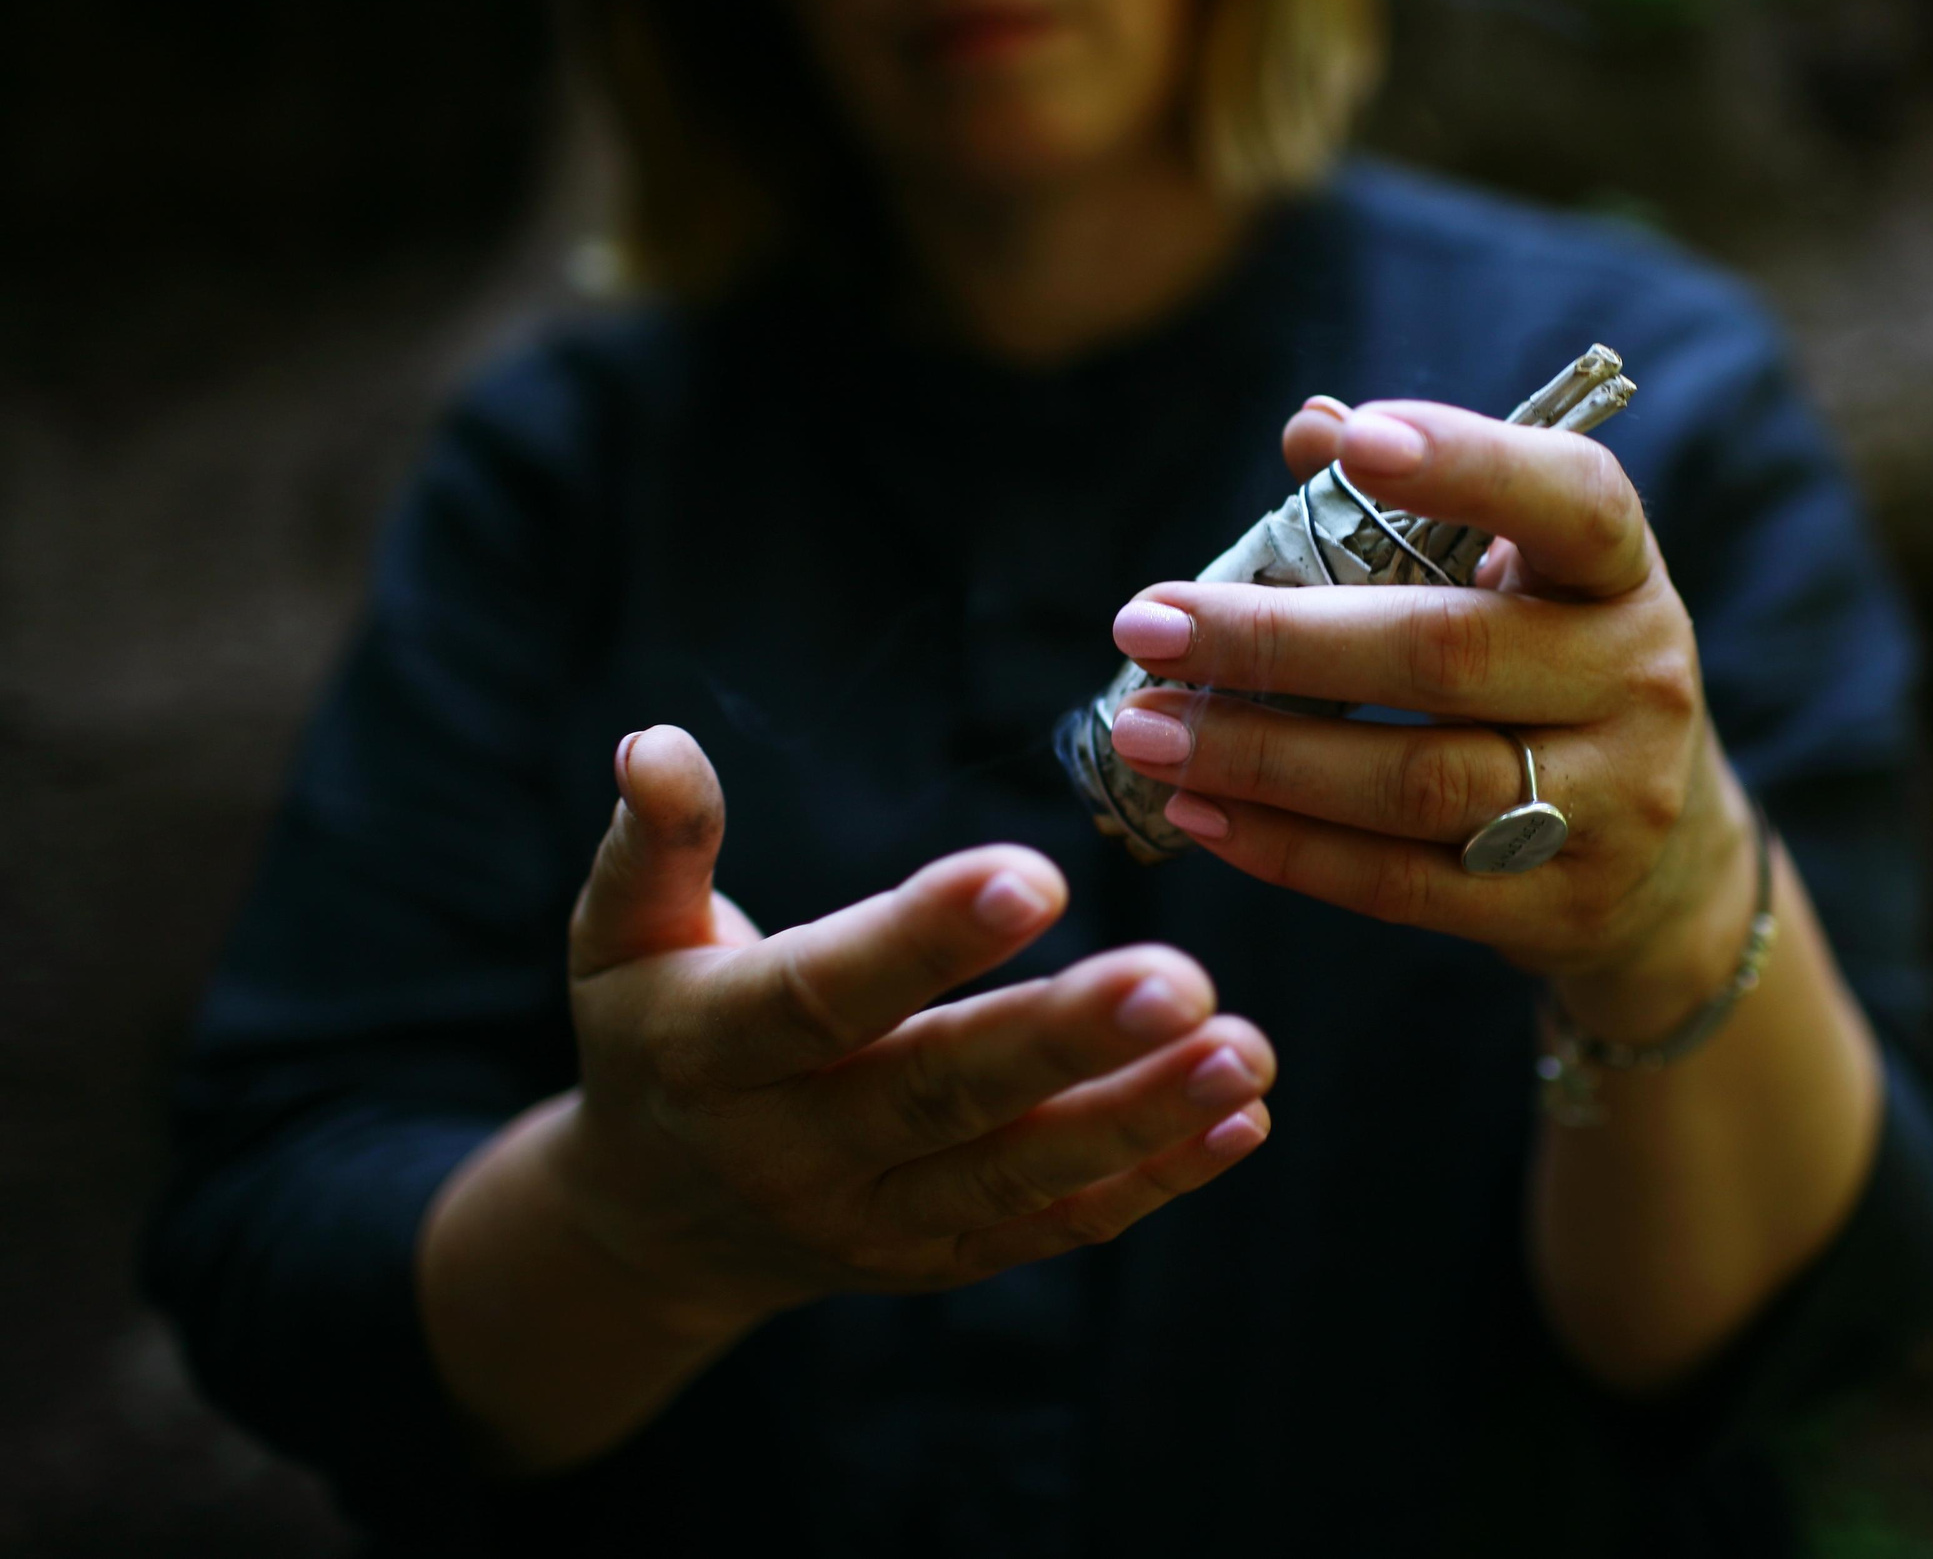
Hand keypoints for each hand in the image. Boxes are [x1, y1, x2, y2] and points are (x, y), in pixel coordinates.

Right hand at [547, 724, 1274, 1327]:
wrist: (657, 1225)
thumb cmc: (659, 1035)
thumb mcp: (619, 940)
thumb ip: (654, 844)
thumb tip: (660, 741)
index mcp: (712, 1052)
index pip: (821, 996)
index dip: (921, 940)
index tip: (1032, 874)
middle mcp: (794, 1150)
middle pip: (937, 1096)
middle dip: (1063, 1041)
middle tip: (1182, 980)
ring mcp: (873, 1220)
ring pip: (1015, 1176)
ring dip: (1139, 1118)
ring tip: (1243, 1052)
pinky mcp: (940, 1261)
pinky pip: (1053, 1228)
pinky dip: (1152, 1180)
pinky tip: (1239, 1117)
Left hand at [1103, 400, 1754, 1039]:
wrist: (1666, 862)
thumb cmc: (1549, 675)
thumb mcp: (1516, 582)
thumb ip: (1419, 506)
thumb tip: (1310, 427)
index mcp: (1621, 575)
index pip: (1574, 502)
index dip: (1470, 465)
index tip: (1357, 442)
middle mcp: (1636, 682)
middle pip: (1447, 655)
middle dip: (1279, 640)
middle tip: (1146, 624)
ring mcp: (1608, 807)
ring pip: (1416, 781)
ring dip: (1261, 756)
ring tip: (1146, 730)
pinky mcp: (1556, 908)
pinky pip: (1402, 883)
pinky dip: (1288, 849)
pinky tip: (1199, 813)